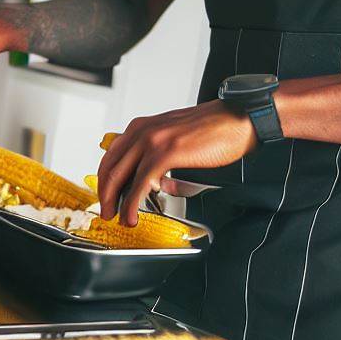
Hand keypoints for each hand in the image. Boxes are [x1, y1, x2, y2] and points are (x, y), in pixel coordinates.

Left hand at [96, 101, 255, 226]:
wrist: (235, 121)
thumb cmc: (210, 130)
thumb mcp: (173, 138)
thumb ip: (157, 157)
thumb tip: (151, 184)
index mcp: (141, 126)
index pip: (111, 156)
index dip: (105, 180)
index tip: (106, 196)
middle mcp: (142, 131)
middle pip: (110, 167)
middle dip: (105, 194)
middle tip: (106, 212)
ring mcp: (152, 140)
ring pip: (121, 176)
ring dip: (115, 202)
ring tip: (118, 218)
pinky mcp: (166, 153)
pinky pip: (140, 183)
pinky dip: (132, 203)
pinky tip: (132, 215)